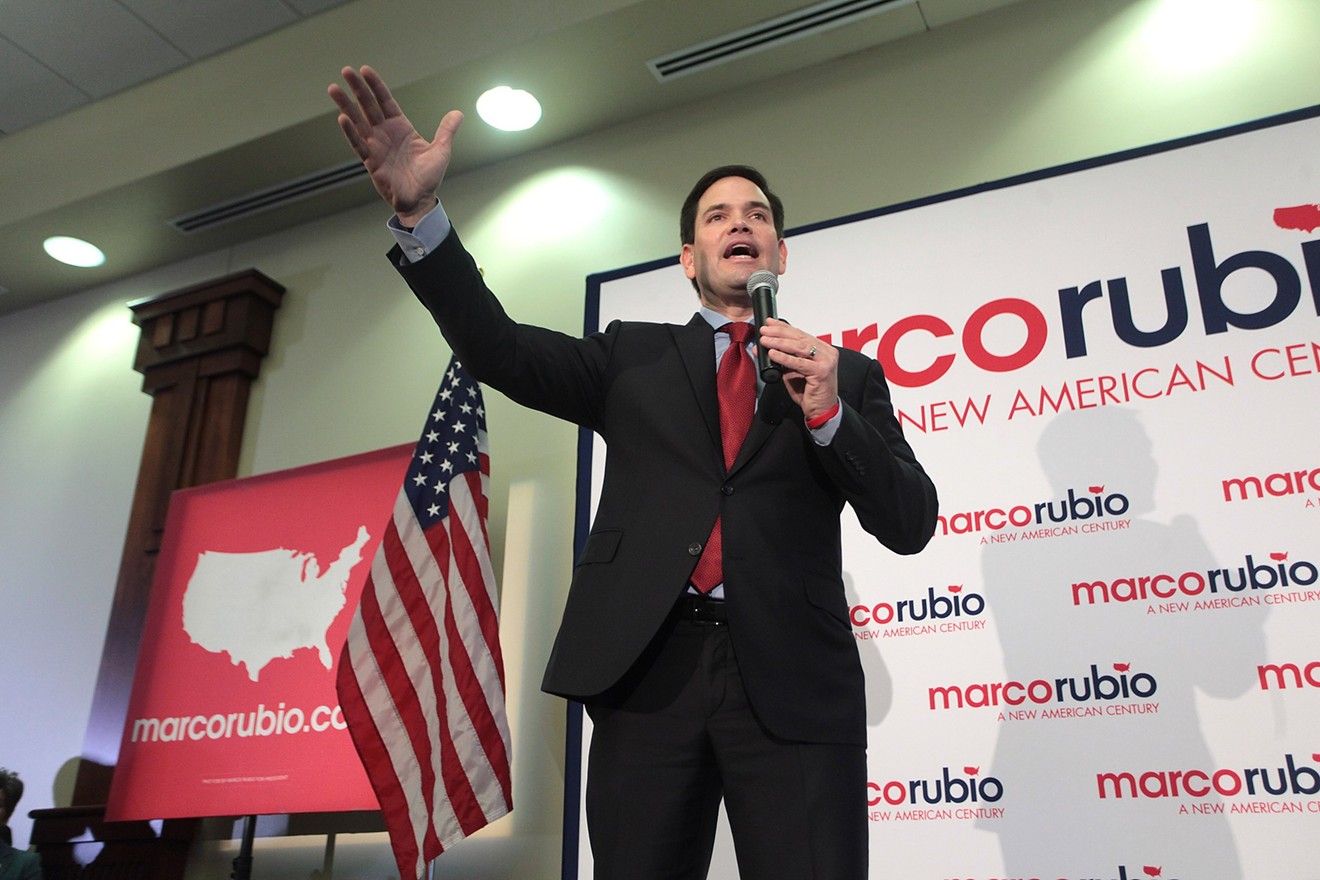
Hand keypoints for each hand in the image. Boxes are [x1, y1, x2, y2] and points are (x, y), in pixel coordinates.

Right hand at [328, 65, 463, 225]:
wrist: (421, 200)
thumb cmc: (428, 178)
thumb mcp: (441, 150)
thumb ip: (446, 131)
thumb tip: (458, 113)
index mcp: (401, 127)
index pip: (385, 101)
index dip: (376, 86)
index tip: (365, 70)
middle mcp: (385, 134)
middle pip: (368, 106)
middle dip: (357, 89)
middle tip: (346, 71)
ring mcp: (376, 146)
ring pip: (358, 122)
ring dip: (346, 106)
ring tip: (333, 89)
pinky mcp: (371, 161)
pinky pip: (358, 144)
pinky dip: (351, 132)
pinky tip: (342, 118)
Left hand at [756, 318, 837, 418]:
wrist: (821, 410)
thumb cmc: (809, 392)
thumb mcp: (792, 371)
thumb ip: (782, 358)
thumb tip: (763, 347)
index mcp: (822, 349)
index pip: (800, 334)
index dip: (784, 327)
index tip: (769, 323)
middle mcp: (826, 353)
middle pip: (799, 338)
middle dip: (779, 333)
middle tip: (764, 330)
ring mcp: (826, 361)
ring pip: (799, 347)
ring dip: (779, 342)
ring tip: (765, 340)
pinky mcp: (821, 372)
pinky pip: (799, 363)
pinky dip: (784, 357)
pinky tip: (773, 353)